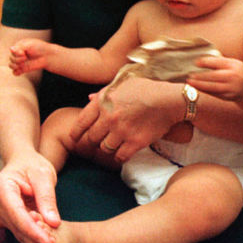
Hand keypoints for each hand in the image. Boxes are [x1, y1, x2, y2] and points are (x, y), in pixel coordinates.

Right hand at [0, 151, 60, 242]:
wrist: (24, 163)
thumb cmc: (32, 165)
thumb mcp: (43, 174)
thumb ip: (46, 197)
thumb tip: (53, 222)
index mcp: (1, 188)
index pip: (17, 214)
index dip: (32, 230)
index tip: (48, 242)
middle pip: (18, 229)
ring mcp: (4, 215)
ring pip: (22, 236)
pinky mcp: (13, 222)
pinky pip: (26, 237)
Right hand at [8, 39, 52, 75]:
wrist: (48, 56)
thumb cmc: (40, 48)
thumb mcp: (29, 44)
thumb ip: (19, 47)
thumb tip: (10, 49)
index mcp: (18, 46)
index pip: (12, 50)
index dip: (16, 53)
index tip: (23, 53)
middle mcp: (18, 54)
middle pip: (11, 58)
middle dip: (17, 59)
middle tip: (26, 57)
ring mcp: (20, 62)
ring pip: (11, 65)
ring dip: (15, 65)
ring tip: (23, 64)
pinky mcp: (22, 69)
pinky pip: (15, 72)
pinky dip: (16, 72)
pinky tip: (21, 70)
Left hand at [68, 74, 182, 162]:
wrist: (169, 100)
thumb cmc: (146, 89)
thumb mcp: (122, 84)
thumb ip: (104, 93)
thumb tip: (88, 98)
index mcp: (103, 101)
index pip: (81, 121)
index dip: (76, 132)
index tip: (74, 138)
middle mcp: (109, 117)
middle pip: (92, 137)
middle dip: (92, 141)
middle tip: (94, 143)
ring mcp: (121, 131)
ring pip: (104, 148)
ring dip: (107, 148)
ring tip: (112, 145)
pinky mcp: (135, 142)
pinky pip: (120, 157)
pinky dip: (119, 157)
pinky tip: (122, 154)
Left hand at [188, 55, 242, 101]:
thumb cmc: (235, 72)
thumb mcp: (231, 63)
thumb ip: (218, 61)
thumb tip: (200, 60)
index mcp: (234, 65)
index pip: (218, 63)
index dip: (206, 62)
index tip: (196, 62)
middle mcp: (234, 77)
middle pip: (214, 76)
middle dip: (200, 76)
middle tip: (189, 75)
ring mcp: (231, 88)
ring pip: (213, 87)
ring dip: (199, 85)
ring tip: (189, 82)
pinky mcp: (228, 97)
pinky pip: (214, 93)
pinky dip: (204, 90)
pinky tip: (196, 87)